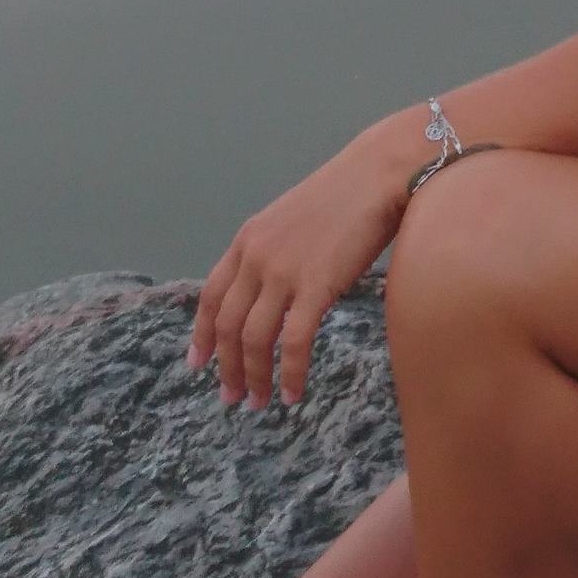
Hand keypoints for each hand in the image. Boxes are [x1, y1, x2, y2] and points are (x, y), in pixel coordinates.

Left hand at [191, 114, 426, 406]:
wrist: (380, 175)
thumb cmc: (347, 197)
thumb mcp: (293, 221)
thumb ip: (275, 254)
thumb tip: (273, 293)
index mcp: (247, 240)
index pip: (211, 296)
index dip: (202, 334)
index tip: (198, 363)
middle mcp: (256, 256)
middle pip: (228, 325)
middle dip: (226, 367)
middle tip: (231, 398)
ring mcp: (284, 271)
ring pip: (254, 339)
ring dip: (253, 377)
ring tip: (259, 402)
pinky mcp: (316, 285)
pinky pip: (294, 342)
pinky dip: (291, 373)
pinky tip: (294, 393)